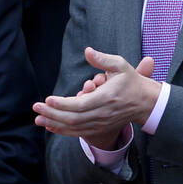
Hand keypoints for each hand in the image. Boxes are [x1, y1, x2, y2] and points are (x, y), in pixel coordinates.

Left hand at [33, 48, 159, 147]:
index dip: (62, 104)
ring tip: (37, 118)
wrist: (146, 103)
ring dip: (54, 123)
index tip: (47, 99)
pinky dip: (63, 131)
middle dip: (53, 114)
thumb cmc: (131, 82)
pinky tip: (50, 126)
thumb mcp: (121, 66)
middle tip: (36, 107)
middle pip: (74, 118)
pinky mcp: (99, 128)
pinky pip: (78, 133)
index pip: (81, 104)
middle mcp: (102, 114)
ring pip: (74, 127)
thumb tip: (87, 51)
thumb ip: (103, 59)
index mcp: (106, 98)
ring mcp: (101, 123)